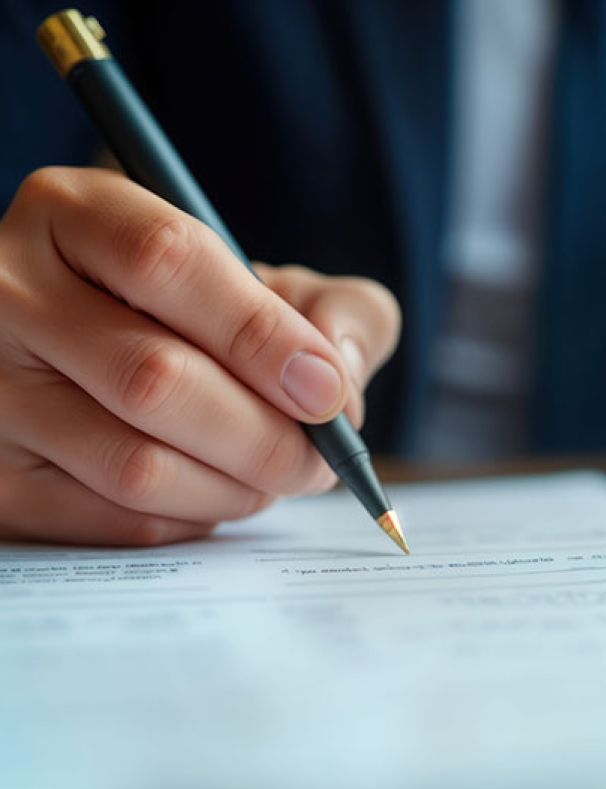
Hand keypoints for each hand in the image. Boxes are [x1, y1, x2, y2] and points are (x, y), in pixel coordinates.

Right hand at [0, 168, 399, 545]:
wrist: (102, 363)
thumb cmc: (204, 324)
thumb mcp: (274, 285)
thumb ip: (337, 311)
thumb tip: (339, 383)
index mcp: (77, 215)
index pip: (168, 262)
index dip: (262, 336)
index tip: (325, 393)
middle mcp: (10, 293)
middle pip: (154, 379)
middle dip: (266, 438)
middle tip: (317, 462)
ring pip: (135, 464)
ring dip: (235, 489)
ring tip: (273, 477)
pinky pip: (115, 520)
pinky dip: (192, 519)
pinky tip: (216, 493)